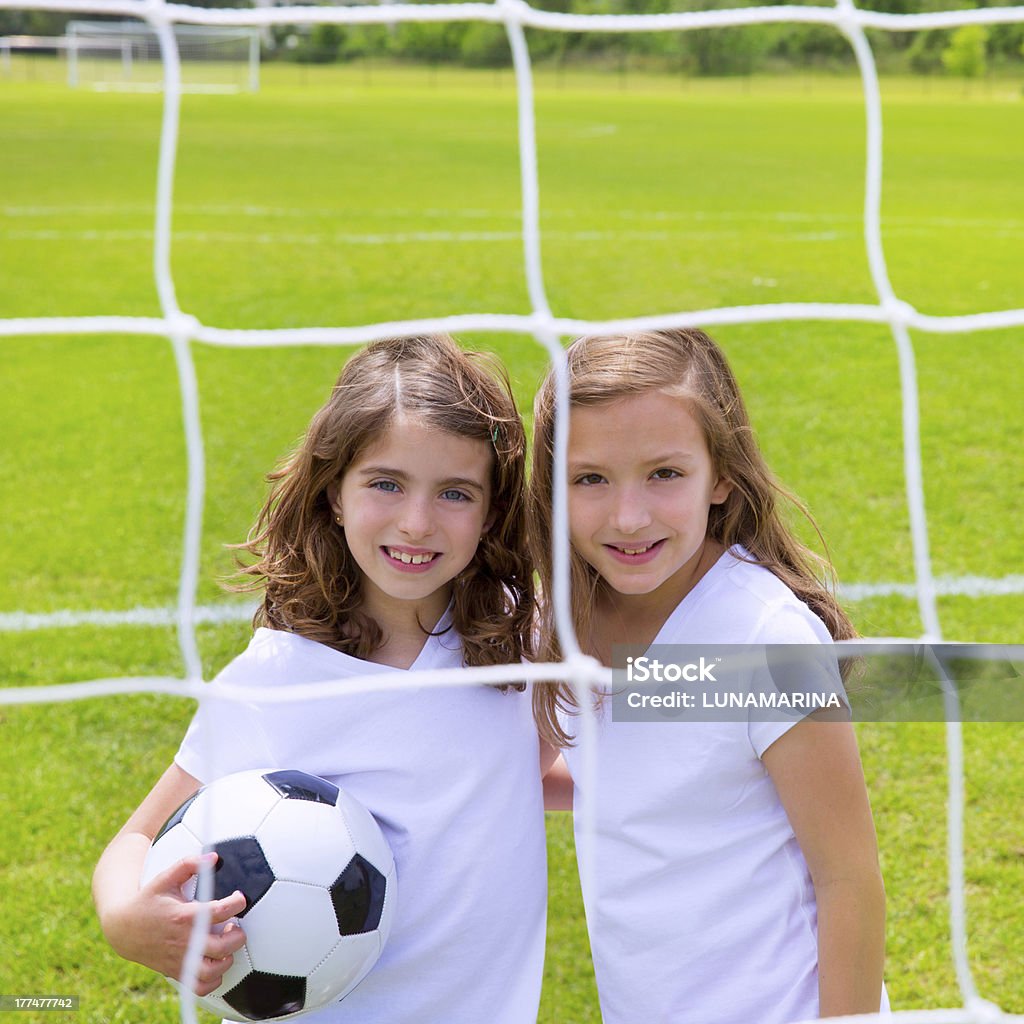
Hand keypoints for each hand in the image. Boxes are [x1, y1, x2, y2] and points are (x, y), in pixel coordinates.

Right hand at [101, 852, 248, 995]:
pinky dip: (213, 981)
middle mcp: (184, 941)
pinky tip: (216, 963)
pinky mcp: (176, 971)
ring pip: (212, 971)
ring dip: (227, 959)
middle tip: (235, 926)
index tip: (239, 898)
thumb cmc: (148, 900)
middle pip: (221, 946)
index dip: (237, 903)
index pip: (220, 911)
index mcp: (184, 916)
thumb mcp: (165, 878)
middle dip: (237, 936)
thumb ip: (189, 864)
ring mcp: (180, 959)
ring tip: (227, 945)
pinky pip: (199, 986)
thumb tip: (213, 857)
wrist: (123, 929)